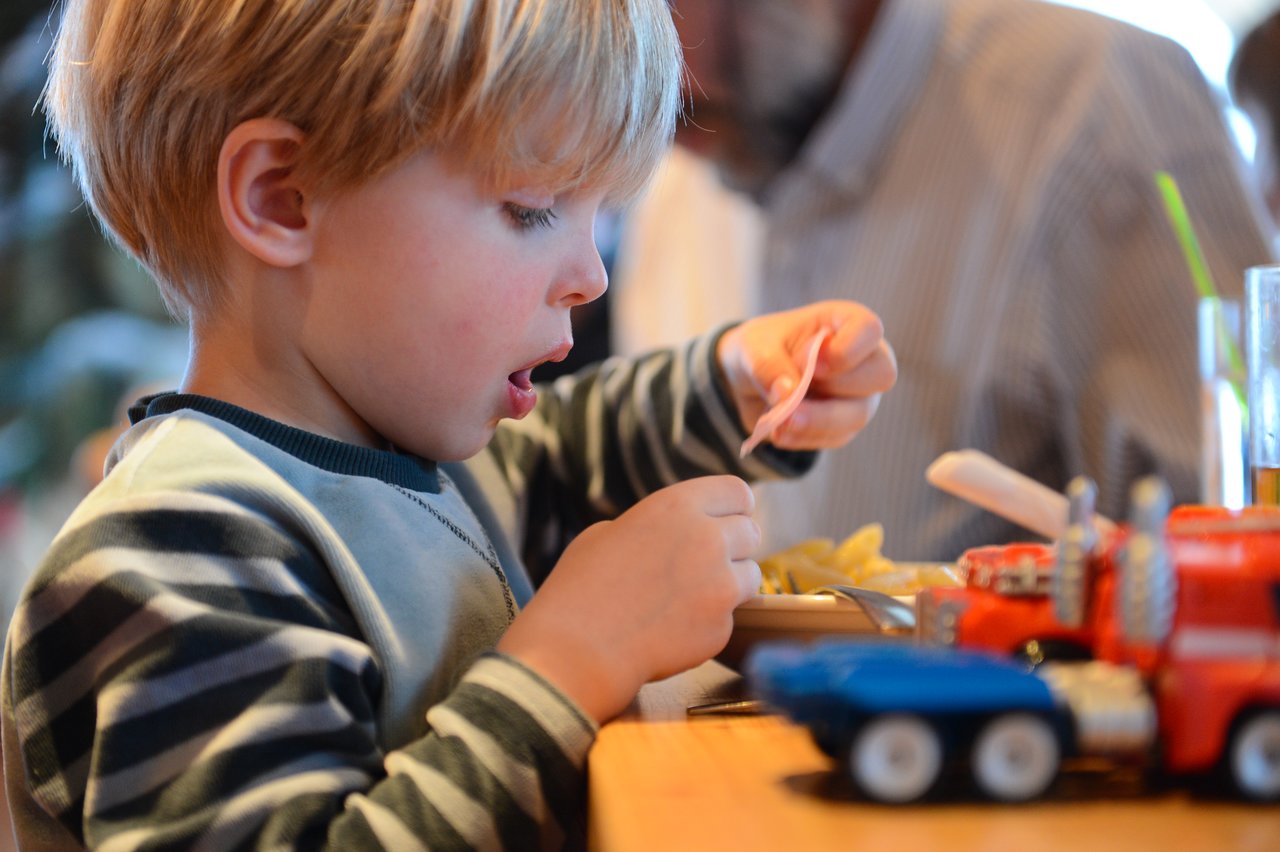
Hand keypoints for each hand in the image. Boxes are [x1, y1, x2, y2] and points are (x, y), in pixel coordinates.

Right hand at [496, 476, 759, 721]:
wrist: (577, 650)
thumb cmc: (581, 589)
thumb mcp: (608, 533)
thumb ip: (654, 526)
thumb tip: (673, 534)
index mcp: (677, 506)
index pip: (737, 491)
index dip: (732, 507)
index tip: (726, 520)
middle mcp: (707, 539)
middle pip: (750, 532)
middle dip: (732, 546)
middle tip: (703, 564)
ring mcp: (720, 586)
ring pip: (751, 575)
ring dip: (729, 583)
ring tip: (688, 597)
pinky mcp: (722, 627)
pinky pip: (731, 617)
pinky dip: (711, 622)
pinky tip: (675, 628)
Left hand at [717, 300, 896, 450]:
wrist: (749, 381)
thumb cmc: (761, 349)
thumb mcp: (751, 348)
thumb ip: (766, 365)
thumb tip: (788, 394)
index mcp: (844, 323)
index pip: (869, 330)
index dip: (845, 351)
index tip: (813, 364)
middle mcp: (862, 357)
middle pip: (880, 375)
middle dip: (834, 388)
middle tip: (793, 394)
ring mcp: (859, 394)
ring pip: (859, 414)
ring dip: (817, 422)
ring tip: (781, 422)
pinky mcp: (845, 425)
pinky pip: (836, 437)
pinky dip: (806, 437)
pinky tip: (780, 431)